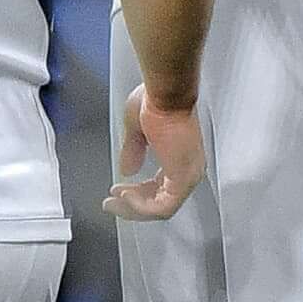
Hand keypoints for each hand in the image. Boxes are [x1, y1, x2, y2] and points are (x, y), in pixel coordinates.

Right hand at [109, 86, 205, 219]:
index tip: (119, 189)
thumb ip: (134, 151)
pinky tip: (125, 197)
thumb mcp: (139, 130)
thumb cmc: (157, 100)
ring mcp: (189, 175)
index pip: (163, 187)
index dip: (138, 193)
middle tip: (112, 202)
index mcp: (182, 156)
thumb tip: (127, 170)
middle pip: (161, 201)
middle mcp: (190, 168)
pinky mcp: (183, 179)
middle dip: (133, 203)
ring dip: (134, 208)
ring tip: (114, 202)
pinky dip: (141, 207)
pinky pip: (162, 207)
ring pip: (162, 209)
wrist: (166, 93)